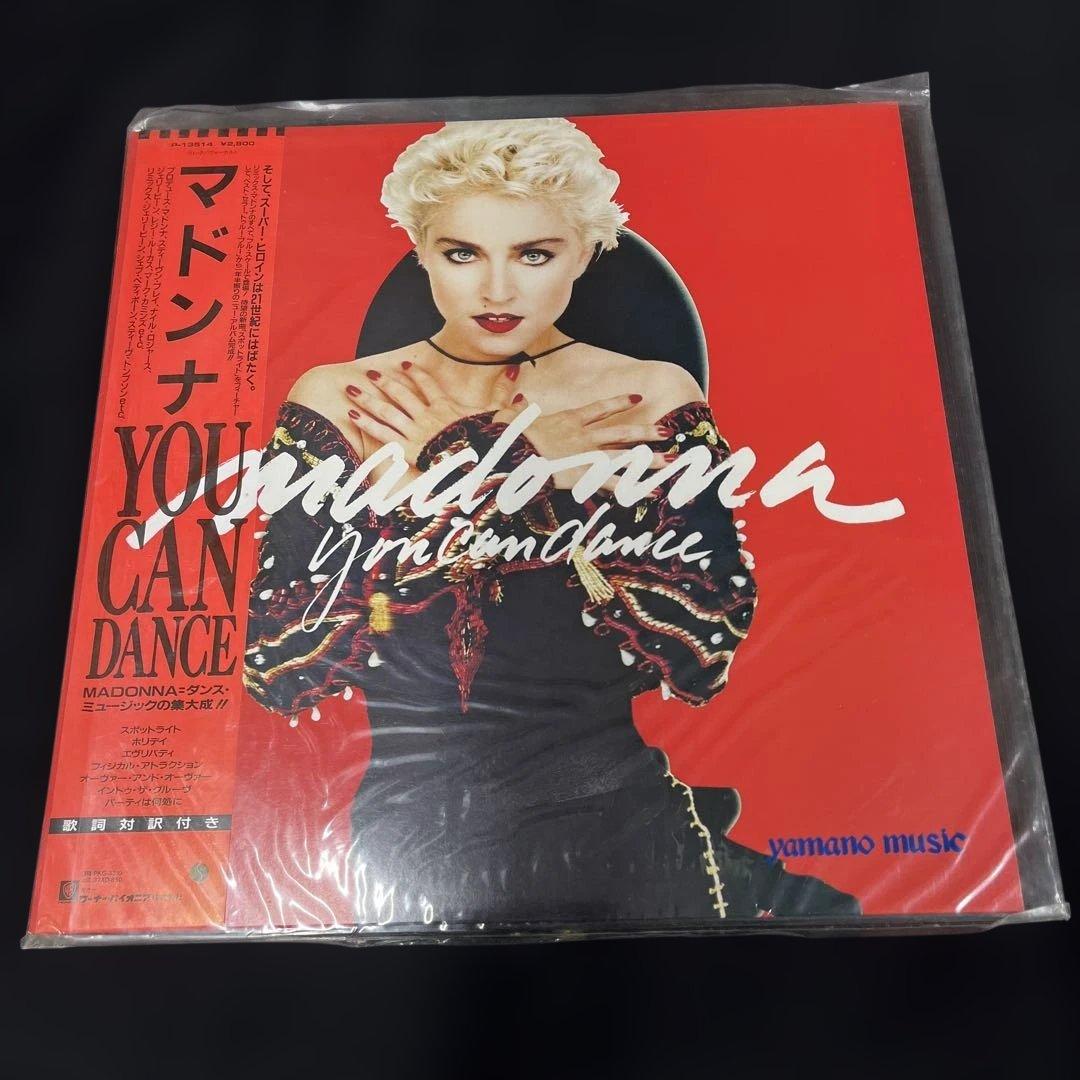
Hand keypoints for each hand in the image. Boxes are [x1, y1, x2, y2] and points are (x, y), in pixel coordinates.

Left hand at [345, 362, 518, 465]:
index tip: (406, 365)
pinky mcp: (406, 448)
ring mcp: (415, 431)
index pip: (429, 385)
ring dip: (367, 399)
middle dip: (384, 383)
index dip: (417, 374)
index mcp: (446, 407)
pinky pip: (381, 433)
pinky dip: (365, 423)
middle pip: (401, 395)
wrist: (479, 463)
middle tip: (370, 373)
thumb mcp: (498, 416)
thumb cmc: (488, 441)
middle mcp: (427, 416)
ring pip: (386, 410)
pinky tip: (350, 414)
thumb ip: (503, 394)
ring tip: (351, 389)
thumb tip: (515, 371)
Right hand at [494, 392, 671, 489]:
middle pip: (621, 432)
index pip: (599, 408)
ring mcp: (586, 456)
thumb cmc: (509, 437)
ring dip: (649, 460)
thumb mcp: (511, 417)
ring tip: (670, 461)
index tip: (637, 397)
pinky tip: (651, 492)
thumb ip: (519, 407)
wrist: (514, 453)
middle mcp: (584, 436)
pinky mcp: (584, 475)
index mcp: (569, 420)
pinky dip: (633, 488)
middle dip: (645, 432)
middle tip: (666, 431)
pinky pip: (613, 483)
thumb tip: (519, 398)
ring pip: (625, 457)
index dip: (619, 402)